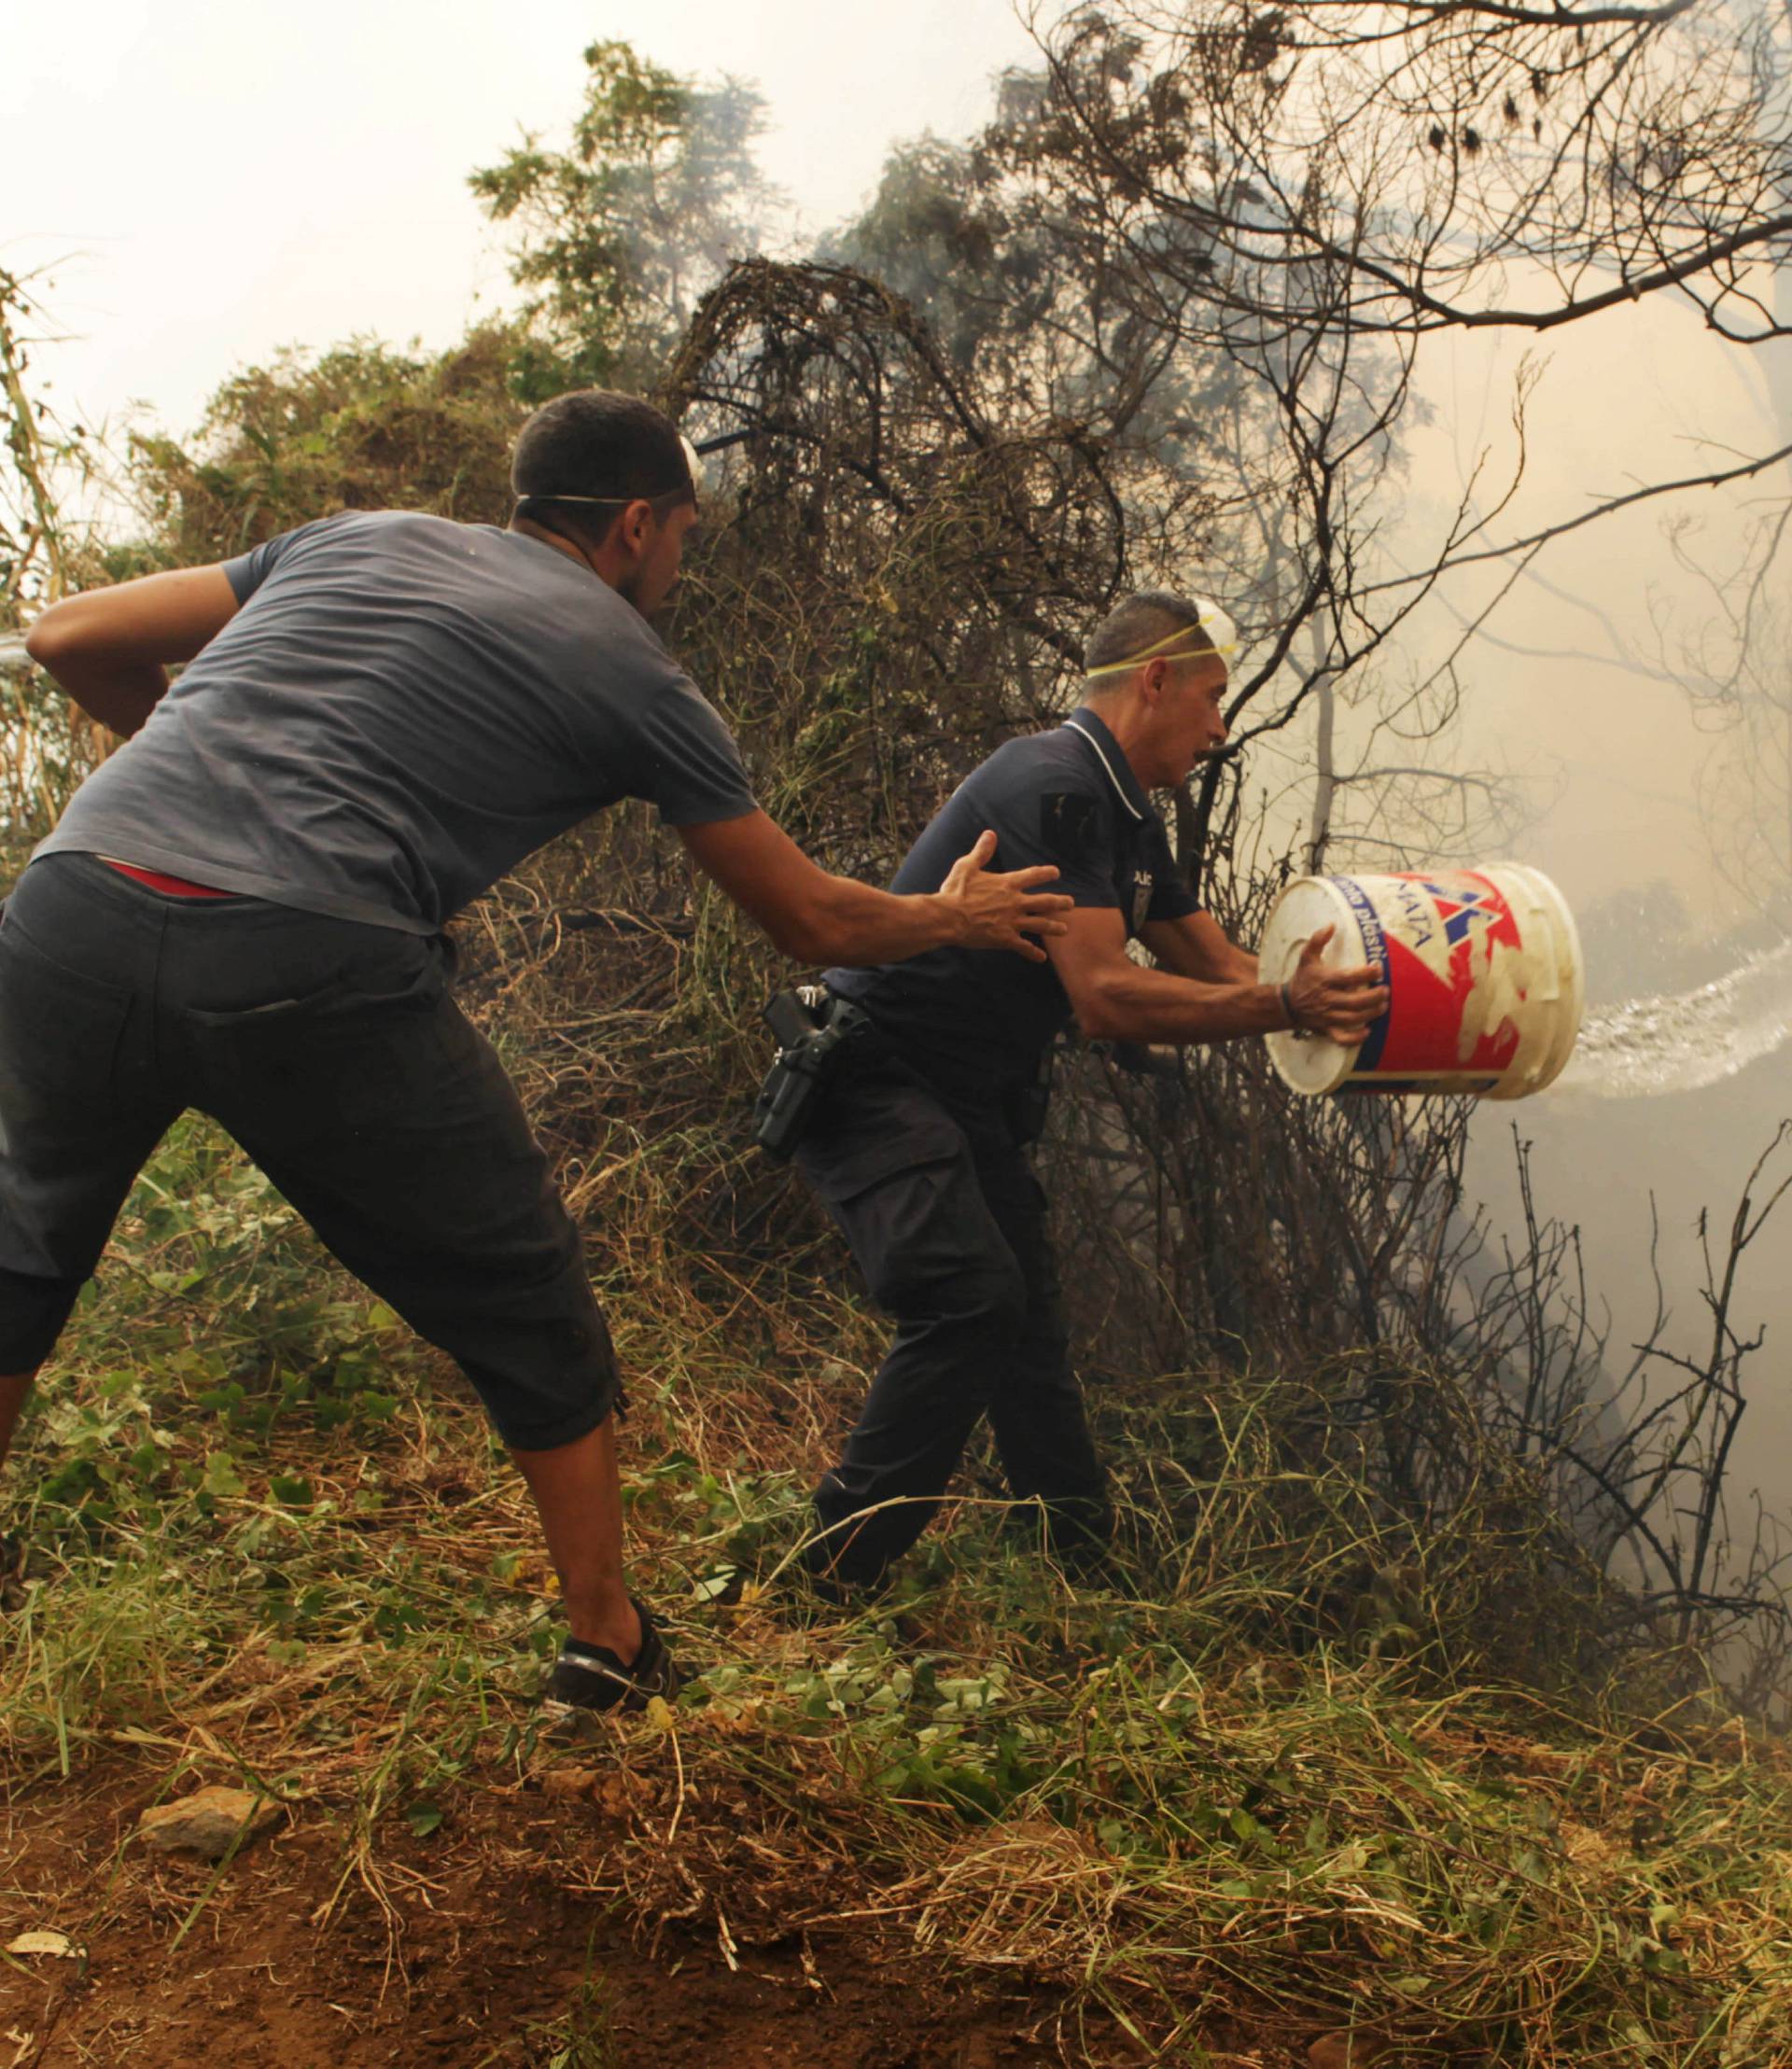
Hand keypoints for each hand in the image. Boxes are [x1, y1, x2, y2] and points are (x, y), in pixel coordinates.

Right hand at [938, 830, 1073, 963]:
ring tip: (1065, 929)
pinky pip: (1023, 947)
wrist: (948, 918)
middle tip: (1070, 903)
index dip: (1047, 873)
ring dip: (1054, 927)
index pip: (1033, 875)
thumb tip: (990, 834)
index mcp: (1007, 884)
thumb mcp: (967, 867)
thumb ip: (982, 852)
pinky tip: (1042, 958)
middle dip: (1060, 902)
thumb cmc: (955, 892)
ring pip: (1040, 925)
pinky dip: (1033, 953)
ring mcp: (1012, 922)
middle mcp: (1015, 902)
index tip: (1056, 873)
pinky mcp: (1005, 939)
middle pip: (1045, 902)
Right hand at [1286, 924, 1389, 1044]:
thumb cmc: (1302, 978)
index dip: (1366, 973)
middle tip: (1386, 990)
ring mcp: (1326, 1016)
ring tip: (1383, 1005)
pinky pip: (1342, 1037)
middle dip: (1374, 996)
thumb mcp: (1306, 957)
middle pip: (1355, 1001)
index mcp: (1324, 981)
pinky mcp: (1326, 1029)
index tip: (1378, 968)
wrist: (1286, 1005)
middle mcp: (1327, 999)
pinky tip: (1367, 1031)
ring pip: (1353, 1018)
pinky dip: (1355, 1038)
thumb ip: (1317, 940)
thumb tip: (1331, 925)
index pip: (1349, 977)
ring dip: (1371, 1013)